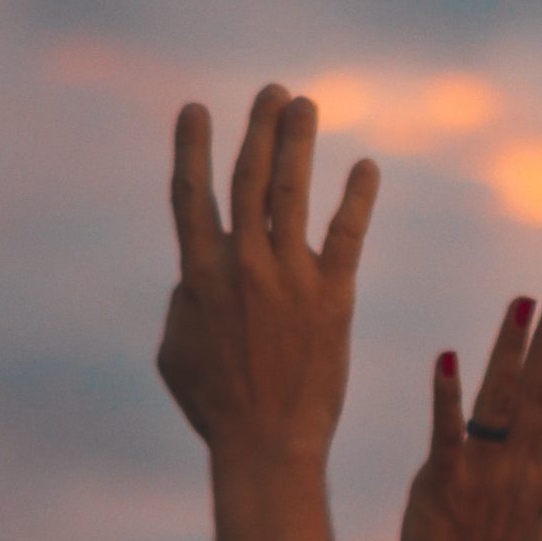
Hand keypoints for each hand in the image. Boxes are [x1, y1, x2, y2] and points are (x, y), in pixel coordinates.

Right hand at [159, 86, 376, 540]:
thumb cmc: (216, 408)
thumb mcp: (175, 354)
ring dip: (298, 140)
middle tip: (273, 93)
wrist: (266, 447)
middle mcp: (243, 263)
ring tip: (305, 105)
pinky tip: (366, 167)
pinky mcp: (332, 298)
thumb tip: (192, 276)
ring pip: (292, 190)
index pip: (191, 192)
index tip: (196, 109)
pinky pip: (347, 234)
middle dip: (259, 127)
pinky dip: (357, 196)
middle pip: (249, 176)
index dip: (192, 146)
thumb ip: (180, 304)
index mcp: (198, 272)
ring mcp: (289, 277)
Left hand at [399, 286, 541, 540]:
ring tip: (520, 303)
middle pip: (537, 393)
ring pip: (500, 400)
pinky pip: (446, 432)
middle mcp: (516, 472)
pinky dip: (448, 396)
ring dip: (511, 349)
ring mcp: (481, 475)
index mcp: (536, 483)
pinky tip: (450, 357)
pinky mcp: (442, 484)